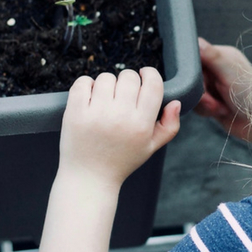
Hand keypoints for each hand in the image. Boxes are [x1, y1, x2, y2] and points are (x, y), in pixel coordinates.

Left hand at [58, 67, 180, 187]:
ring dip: (107, 84)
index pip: (153, 84)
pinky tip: (90, 96)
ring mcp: (96, 114)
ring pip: (106, 78)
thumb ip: (170, 125)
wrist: (89, 178)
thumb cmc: (122, 160)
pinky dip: (86, 84)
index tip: (144, 75)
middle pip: (129, 77)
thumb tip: (176, 103)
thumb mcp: (151, 147)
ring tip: (105, 99)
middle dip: (128, 81)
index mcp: (141, 124)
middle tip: (122, 93)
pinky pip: (82, 82)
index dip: (150, 73)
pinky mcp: (75, 113)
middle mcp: (120, 117)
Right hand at [194, 37, 251, 145]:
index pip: (195, 55)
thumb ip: (211, 56)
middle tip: (214, 101)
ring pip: (192, 92)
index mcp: (221, 56)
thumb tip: (195, 40)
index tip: (202, 81)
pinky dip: (206, 110)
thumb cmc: (251, 95)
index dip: (193, 70)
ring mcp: (213, 86)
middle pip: (191, 77)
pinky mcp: (211, 101)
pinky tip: (220, 112)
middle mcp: (216, 69)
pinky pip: (196, 104)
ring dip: (205, 103)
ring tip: (221, 107)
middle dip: (201, 92)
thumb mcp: (229, 72)